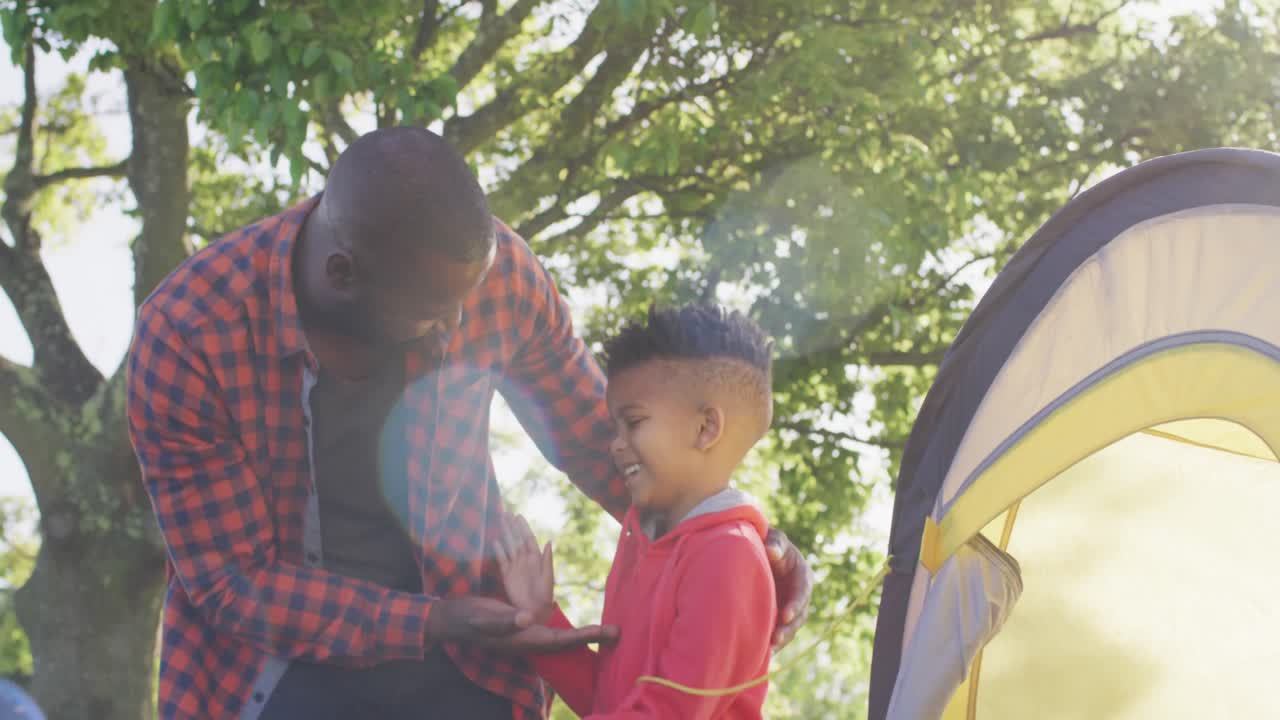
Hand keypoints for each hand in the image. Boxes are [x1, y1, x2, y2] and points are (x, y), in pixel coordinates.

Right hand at [426, 595, 617, 652]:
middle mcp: (530, 639)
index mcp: (524, 639)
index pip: (561, 640)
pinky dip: (568, 628)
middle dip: (591, 637)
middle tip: (618, 633)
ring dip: (583, 634)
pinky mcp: (524, 626)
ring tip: (606, 632)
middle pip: (567, 642)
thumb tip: (527, 619)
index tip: (608, 632)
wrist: (453, 619)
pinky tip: (578, 626)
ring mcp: (528, 634)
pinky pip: (551, 627)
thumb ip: (504, 620)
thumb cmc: (468, 618)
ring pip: (561, 637)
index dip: (585, 636)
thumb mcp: (484, 617)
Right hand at [494, 512, 554, 624]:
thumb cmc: (544, 595)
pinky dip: (498, 551)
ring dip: (505, 534)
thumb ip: (547, 559)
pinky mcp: (507, 575)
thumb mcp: (548, 576)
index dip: (523, 528)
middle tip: (506, 513)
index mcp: (536, 558)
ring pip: (509, 546)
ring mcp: (515, 566)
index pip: (528, 539)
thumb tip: (548, 541)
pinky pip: (502, 560)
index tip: (518, 516)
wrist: (534, 611)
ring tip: (500, 522)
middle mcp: (524, 560)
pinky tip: (495, 542)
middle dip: (512, 527)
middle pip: (516, 539)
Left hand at [765, 527, 813, 648]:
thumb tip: (772, 551)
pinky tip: (761, 654)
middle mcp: (800, 595)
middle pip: (799, 616)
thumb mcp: (775, 538)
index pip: (802, 592)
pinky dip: (772, 643)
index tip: (785, 614)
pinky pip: (779, 631)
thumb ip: (776, 543)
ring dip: (781, 640)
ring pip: (790, 628)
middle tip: (775, 639)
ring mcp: (790, 607)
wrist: (762, 553)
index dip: (795, 604)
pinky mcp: (780, 616)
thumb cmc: (770, 543)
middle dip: (788, 629)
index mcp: (802, 575)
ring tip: (768, 651)